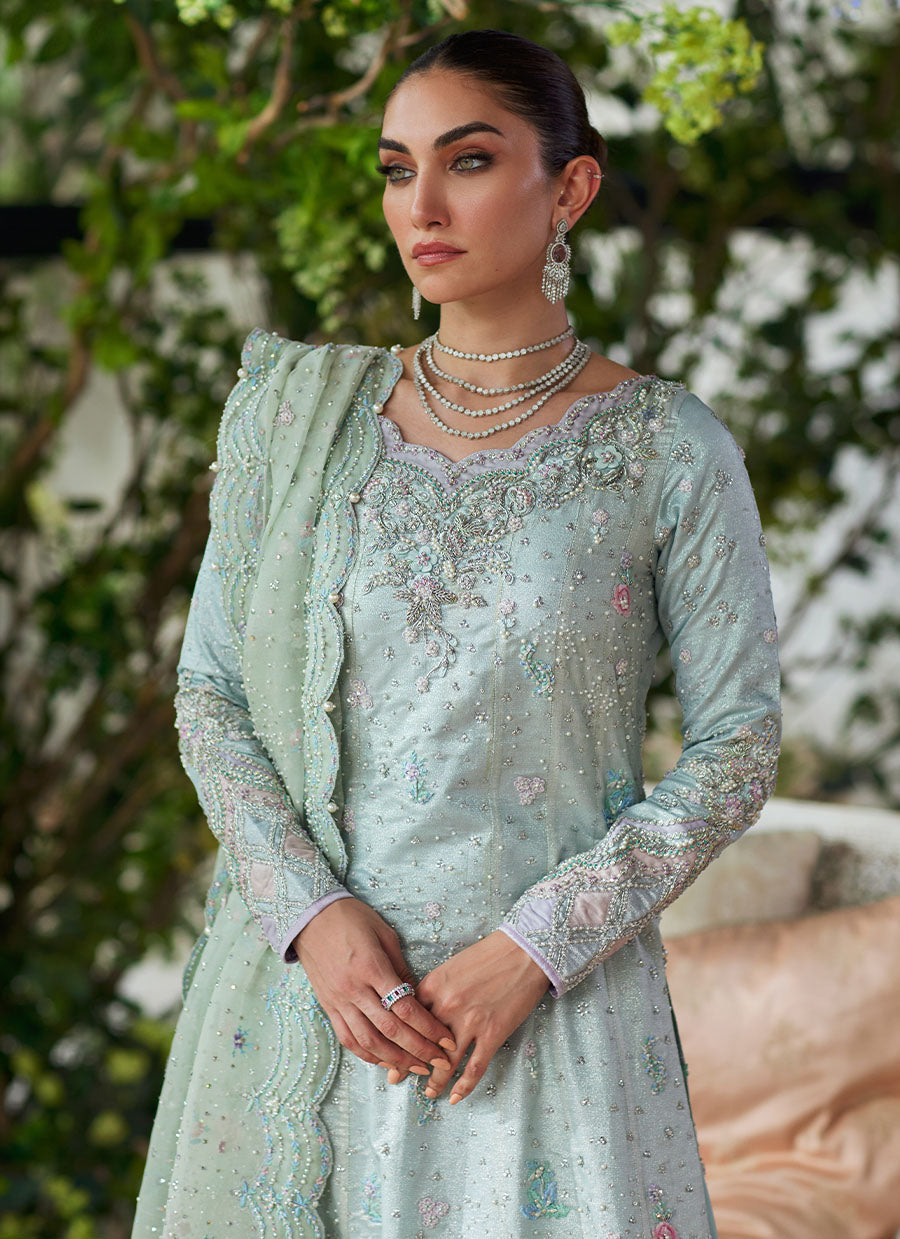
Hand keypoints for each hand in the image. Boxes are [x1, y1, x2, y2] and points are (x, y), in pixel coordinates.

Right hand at [294, 898, 456, 1077]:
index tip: (448, 1040)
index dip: (430, 1028)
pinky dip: (367, 1054)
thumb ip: (400, 967)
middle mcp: (354, 989)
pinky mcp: (328, 1006)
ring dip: (395, 1059)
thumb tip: (417, 996)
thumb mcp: (384, 934)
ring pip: (369, 1041)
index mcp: (372, 968)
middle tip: (440, 1062)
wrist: (310, 916)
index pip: (406, 1008)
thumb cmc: (352, 918)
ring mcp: (338, 1000)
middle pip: (390, 1030)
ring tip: (416, 1068)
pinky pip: (347, 1038)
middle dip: (419, 1050)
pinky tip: (384, 1061)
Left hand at [408, 930, 549, 1104]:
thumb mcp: (452, 966)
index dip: (398, 1038)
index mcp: (434, 985)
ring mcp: (470, 1022)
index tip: (390, 1050)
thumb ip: (436, 990)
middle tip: (398, 1077)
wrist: (525, 950)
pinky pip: (475, 1068)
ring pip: (446, 1062)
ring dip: (435, 1081)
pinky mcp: (493, 1033)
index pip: (407, 1019)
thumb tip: (423, 1014)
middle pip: (421, 1044)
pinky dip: (464, 1087)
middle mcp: (447, 1006)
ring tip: (428, 1092)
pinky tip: (455, 1098)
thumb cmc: (489, 954)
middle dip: (409, 1064)